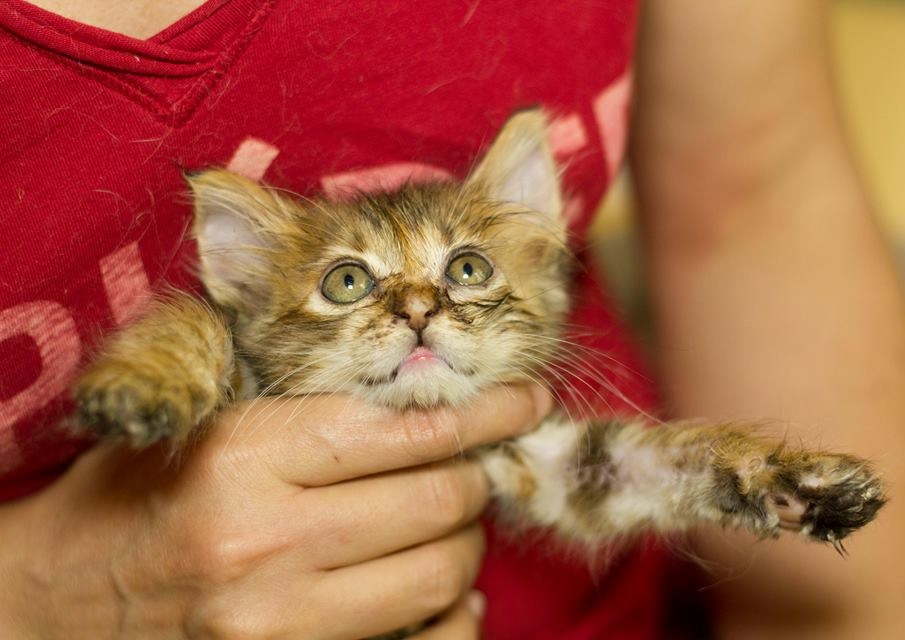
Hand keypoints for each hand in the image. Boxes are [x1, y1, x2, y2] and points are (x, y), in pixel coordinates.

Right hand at [0, 385, 549, 638]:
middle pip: (439, 503)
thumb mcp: (206, 420)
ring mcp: (278, 617)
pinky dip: (450, 612)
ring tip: (439, 523)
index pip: (405, 430)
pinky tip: (433, 590)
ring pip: (441, 573)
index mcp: (246, 451)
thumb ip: (313, 404)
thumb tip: (434, 407)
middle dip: (473, 480)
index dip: (481, 411)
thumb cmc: (139, 492)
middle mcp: (265, 536)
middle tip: (466, 467)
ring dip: (462, 542)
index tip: (524, 400)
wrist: (57, 600)